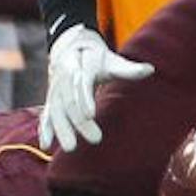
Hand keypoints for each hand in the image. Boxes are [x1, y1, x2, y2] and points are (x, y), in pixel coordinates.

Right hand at [38, 25, 152, 151]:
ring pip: (56, 111)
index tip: (90, 114)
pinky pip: (47, 114)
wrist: (70, 46)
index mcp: (79, 67)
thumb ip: (129, 69)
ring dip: (61, 130)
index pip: (81, 83)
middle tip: (94, 140)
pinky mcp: (51, 99)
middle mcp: (64, 79)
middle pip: (70, 102)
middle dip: (79, 122)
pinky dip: (45, 129)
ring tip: (70, 148)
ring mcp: (55, 90)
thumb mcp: (111, 60)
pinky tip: (45, 146)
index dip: (85, 99)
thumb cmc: (96, 57)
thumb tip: (150, 69)